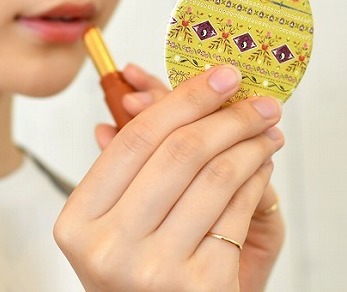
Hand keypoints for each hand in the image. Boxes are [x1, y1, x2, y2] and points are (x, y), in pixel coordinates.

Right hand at [55, 65, 283, 290]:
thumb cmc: (133, 266)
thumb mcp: (115, 219)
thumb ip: (129, 163)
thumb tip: (145, 92)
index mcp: (79, 219)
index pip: (135, 138)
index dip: (182, 99)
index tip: (219, 76)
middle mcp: (110, 245)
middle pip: (179, 152)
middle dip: (228, 115)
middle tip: (259, 100)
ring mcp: (155, 270)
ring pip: (215, 177)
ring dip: (250, 144)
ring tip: (266, 129)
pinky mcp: (201, 287)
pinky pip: (237, 212)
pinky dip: (255, 179)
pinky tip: (260, 165)